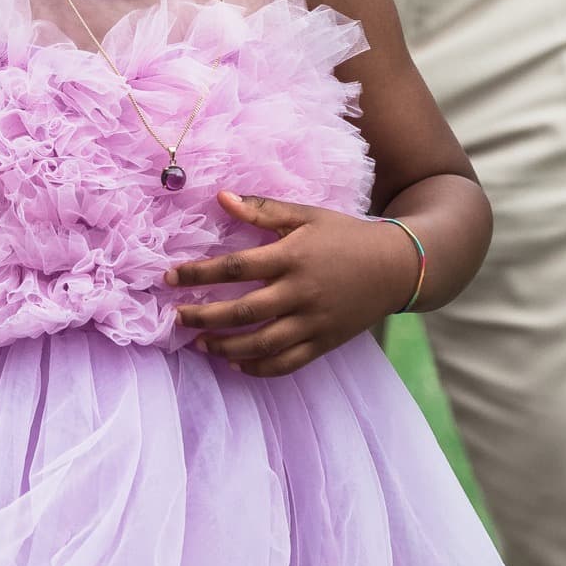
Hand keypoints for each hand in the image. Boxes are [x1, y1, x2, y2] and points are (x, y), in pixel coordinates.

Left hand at [166, 191, 419, 376]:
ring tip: (199, 343)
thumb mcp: (307, 215)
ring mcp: (313, 322)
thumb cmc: (346, 236)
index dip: (198, 273)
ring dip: (225, 347)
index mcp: (292, 257)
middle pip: (242, 311)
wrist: (396, 267)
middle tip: (176, 317)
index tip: (169, 277)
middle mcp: (300, 292)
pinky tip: (237, 365)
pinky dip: (260, 368)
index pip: (235, 268)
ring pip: (261, 344)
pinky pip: (287, 363)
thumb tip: (220, 197)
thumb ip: (263, 209)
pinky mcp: (324, 343)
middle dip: (203, 316)